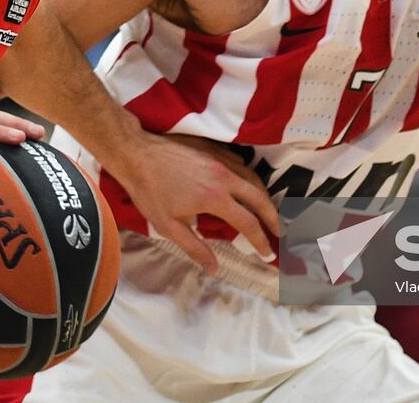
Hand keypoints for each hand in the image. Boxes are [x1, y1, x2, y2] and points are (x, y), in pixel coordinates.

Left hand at [110, 132, 278, 274]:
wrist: (137, 153)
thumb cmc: (149, 192)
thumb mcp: (168, 226)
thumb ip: (194, 248)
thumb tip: (214, 269)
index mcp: (215, 198)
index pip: (248, 223)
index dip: (260, 241)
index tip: (267, 254)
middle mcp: (224, 177)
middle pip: (260, 198)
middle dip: (274, 218)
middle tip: (281, 233)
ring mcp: (222, 160)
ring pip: (254, 179)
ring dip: (265, 198)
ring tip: (269, 213)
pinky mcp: (216, 150)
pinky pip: (243, 166)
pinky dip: (253, 180)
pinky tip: (250, 188)